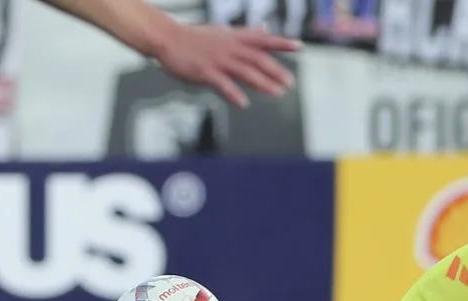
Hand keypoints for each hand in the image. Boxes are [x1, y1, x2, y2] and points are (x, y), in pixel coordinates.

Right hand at [153, 25, 301, 107]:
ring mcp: (218, 60)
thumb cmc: (195, 37)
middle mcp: (229, 47)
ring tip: (277, 93)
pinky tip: (244, 104)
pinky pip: (222, 84)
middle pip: (257, 58)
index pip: (263, 39)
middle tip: (290, 83)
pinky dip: (233, 93)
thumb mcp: (223, 32)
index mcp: (235, 38)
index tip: (299, 47)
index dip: (281, 43)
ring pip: (245, 71)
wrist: (168, 39)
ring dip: (262, 82)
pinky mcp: (205, 71)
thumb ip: (246, 33)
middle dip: (275, 70)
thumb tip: (265, 29)